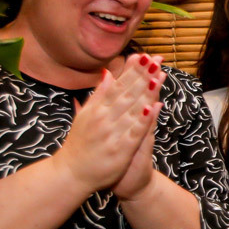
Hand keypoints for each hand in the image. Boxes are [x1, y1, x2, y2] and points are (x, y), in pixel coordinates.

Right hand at [54, 53, 162, 193]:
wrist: (71, 173)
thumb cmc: (79, 144)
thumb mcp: (85, 115)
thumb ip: (99, 95)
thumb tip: (108, 72)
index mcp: (97, 108)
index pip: (118, 85)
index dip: (132, 70)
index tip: (144, 55)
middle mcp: (103, 117)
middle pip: (127, 93)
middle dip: (142, 75)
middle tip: (156, 58)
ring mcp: (112, 133)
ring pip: (132, 109)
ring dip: (146, 92)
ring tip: (158, 75)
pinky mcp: (119, 149)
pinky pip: (134, 132)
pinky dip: (143, 119)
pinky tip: (153, 107)